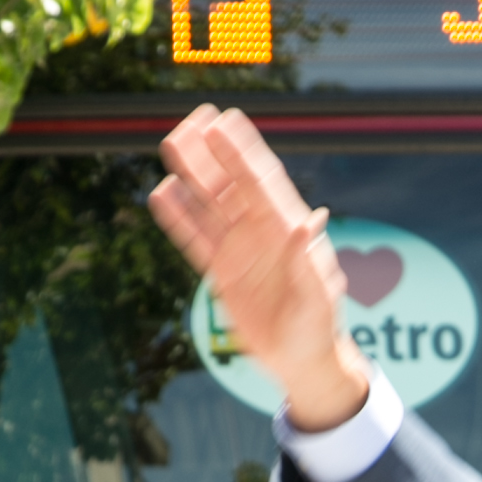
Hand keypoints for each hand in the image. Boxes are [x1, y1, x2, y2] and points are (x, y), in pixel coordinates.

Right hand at [149, 106, 371, 431]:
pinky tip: (161, 194)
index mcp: (286, 230)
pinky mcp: (222, 273)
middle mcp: (260, 233)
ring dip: (190, 175)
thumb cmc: (320, 328)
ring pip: (208, 203)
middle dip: (211, 153)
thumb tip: (310, 219)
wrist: (302, 361)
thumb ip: (309, 261)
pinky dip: (178, 217)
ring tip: (170, 143)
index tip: (222, 121)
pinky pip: (194, 238)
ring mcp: (239, 250)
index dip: (241, 152)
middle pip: (230, 184)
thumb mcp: (319, 297)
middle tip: (190, 119)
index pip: (260, 182)